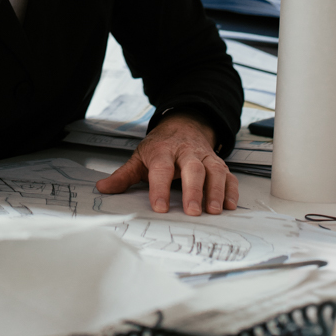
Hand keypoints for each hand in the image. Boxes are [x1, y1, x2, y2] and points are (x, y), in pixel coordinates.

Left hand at [94, 114, 237, 216]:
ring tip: (214, 210)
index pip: (161, 168)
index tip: (159, 207)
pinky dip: (231, 190)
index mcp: (163, 150)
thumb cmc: (161, 146)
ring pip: (214, 171)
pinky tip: (230, 205)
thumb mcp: (139, 157)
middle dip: (194, 190)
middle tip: (192, 211)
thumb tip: (103, 188)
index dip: (159, 188)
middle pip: (193, 168)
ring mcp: (205, 157)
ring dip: (216, 191)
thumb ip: (123, 175)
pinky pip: (228, 176)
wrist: (183, 125)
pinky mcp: (218, 163)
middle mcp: (186, 152)